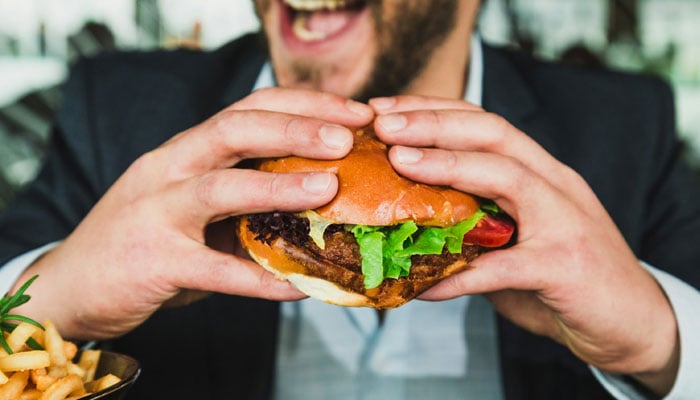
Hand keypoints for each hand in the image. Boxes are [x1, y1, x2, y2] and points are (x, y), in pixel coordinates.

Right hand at [13, 88, 373, 340]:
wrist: (72, 283)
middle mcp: (168, 168)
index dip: (304, 105)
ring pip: (219, 188)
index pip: (248, 108)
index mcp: (185, 149)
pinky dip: (260, 279)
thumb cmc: (145, 239)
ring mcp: (156, 212)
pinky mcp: (153, 262)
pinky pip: (215, 271)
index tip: (354, 114)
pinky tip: (300, 287)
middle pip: (234, 129)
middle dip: (295, 128)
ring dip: (278, 185)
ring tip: (328, 188)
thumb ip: (242, 196)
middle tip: (348, 136)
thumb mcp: (192, 204)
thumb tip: (320, 200)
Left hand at [369, 95, 678, 395]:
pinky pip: (502, 267)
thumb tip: (407, 222)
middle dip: (434, 122)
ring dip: (448, 164)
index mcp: (540, 172)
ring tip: (399, 162)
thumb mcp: (517, 238)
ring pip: (506, 175)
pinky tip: (421, 285)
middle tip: (382, 124)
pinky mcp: (566, 267)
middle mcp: (555, 185)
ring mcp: (565, 221)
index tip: (385, 110)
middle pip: (493, 132)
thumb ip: (475, 225)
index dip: (434, 110)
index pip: (485, 122)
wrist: (632, 322)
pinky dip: (459, 274)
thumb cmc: (564, 277)